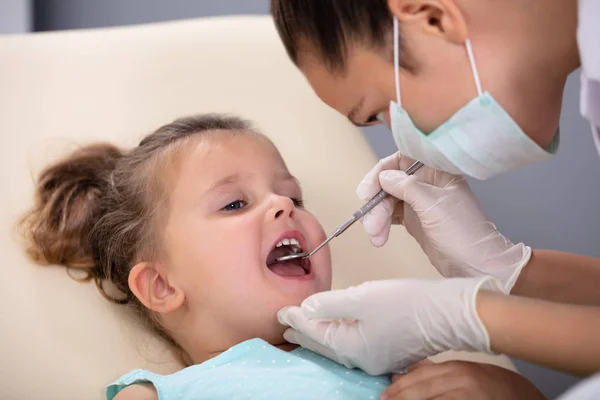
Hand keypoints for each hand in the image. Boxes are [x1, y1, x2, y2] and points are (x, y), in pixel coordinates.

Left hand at [278, 277, 500, 374]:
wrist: (450, 313)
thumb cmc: (410, 304)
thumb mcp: (362, 297)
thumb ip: (330, 303)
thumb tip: (307, 308)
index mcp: (352, 347)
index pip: (315, 332)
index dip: (296, 319)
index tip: (281, 312)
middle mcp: (362, 358)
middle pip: (324, 343)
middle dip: (305, 331)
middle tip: (286, 323)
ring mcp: (377, 356)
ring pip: (339, 344)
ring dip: (321, 333)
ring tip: (307, 325)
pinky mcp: (389, 349)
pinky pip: (355, 343)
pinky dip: (341, 333)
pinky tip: (338, 326)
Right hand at [356, 152, 530, 292]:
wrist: (477, 266)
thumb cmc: (464, 233)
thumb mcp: (434, 205)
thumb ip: (407, 186)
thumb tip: (384, 176)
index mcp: (437, 171)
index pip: (400, 160)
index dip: (381, 172)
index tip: (368, 191)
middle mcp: (427, 183)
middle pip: (389, 182)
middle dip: (376, 203)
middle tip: (370, 224)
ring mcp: (419, 202)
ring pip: (387, 201)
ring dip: (376, 218)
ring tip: (375, 237)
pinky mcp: (414, 220)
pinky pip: (390, 216)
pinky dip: (381, 225)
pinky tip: (378, 237)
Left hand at [382, 360, 545, 399]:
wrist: (522, 394)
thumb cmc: (491, 384)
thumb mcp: (463, 373)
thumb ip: (435, 372)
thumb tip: (403, 373)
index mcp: (456, 368)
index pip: (420, 376)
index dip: (400, 386)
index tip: (384, 394)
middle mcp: (461, 379)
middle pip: (423, 389)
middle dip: (401, 396)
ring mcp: (468, 394)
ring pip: (432, 399)